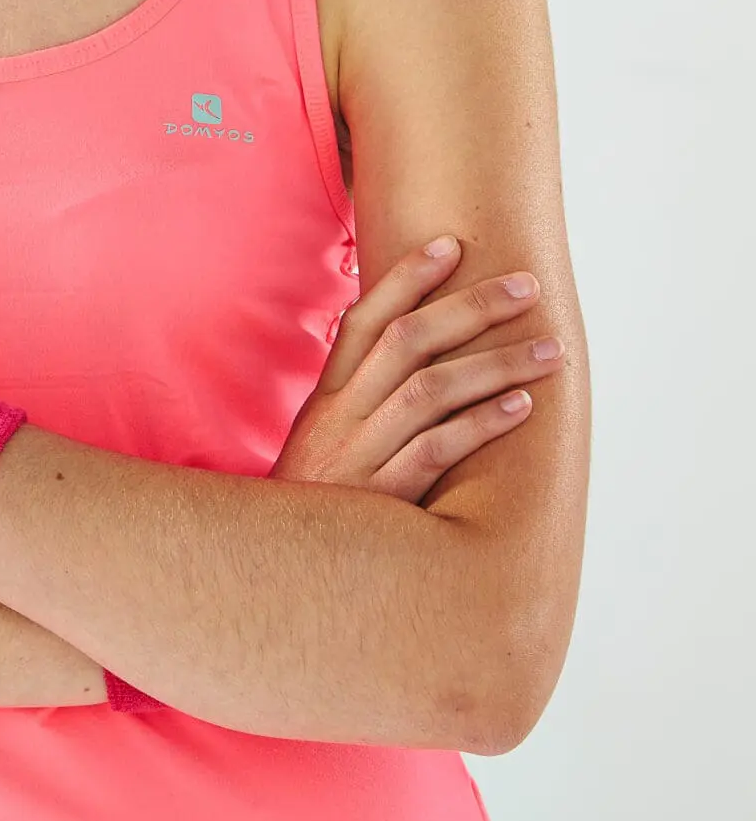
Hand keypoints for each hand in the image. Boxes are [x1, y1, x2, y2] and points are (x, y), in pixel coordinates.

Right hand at [269, 236, 564, 503]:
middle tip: (527, 287)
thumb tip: (407, 363)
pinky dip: (481, 424)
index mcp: (327, 398)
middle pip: (408, 340)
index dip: (406, 278)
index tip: (451, 244)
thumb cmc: (313, 509)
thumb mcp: (320, 446)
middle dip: (471, 307)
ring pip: (431, 389)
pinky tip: (522, 407)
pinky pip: (436, 450)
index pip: (364, 320)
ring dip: (496, 363)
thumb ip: (357, 405)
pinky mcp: (382, 498)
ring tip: (550, 350)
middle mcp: (341, 416)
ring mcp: (359, 455)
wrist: (270, 576)